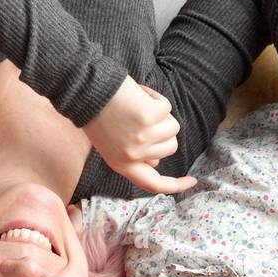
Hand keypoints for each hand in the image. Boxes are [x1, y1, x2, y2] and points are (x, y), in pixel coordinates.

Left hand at [83, 77, 197, 195]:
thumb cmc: (97, 113)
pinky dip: (154, 97)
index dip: (175, 185)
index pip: (153, 184)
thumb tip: (156, 163)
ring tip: (136, 106)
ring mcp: (143, 137)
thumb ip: (134, 156)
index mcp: (122, 165)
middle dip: (163, 131)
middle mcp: (134, 155)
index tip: (192, 181)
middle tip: (140, 118)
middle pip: (170, 148)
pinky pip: (166, 106)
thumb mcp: (112, 144)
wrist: (85, 91)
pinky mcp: (150, 117)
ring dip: (159, 113)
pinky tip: (137, 94)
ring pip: (172, 127)